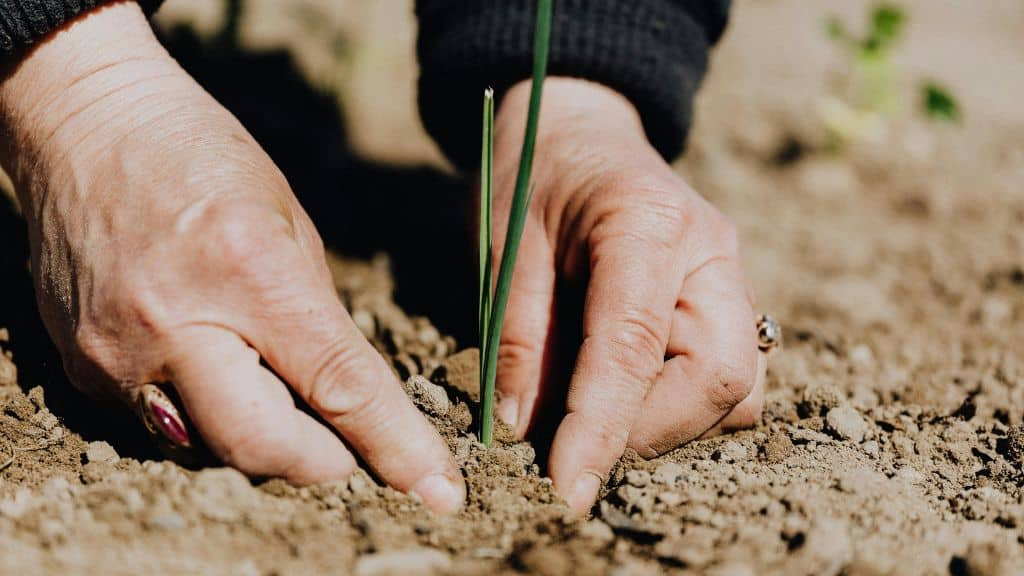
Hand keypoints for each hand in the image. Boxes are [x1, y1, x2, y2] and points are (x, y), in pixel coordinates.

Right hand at [0, 2, 463, 512]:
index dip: (394, 447)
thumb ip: (317, 318)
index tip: (437, 491)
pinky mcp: (82, 368)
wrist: (87, 125)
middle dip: (323, 462)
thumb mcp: (289, 222)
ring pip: (210, 449)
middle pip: (264, 447)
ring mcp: (118, 353)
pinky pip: (160, 426)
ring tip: (273, 386)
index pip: (338, 386)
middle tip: (348, 447)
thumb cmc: (202, 156)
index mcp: (249, 271)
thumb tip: (345, 396)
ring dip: (262, 438)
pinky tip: (212, 365)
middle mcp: (176, 324)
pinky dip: (204, 415)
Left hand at [490, 78, 765, 513]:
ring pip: (737, 388)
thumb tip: (523, 430)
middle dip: (647, 431)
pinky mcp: (729, 300)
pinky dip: (681, 404)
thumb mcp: (505, 246)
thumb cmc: (533, 177)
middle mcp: (710, 252)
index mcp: (647, 223)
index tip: (566, 488)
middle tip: (575, 442)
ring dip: (668, 423)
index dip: (600, 428)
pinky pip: (731, 377)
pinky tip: (626, 389)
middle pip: (719, 377)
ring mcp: (731, 276)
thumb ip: (517, 336)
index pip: (634, 346)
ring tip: (596, 412)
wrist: (579, 130)